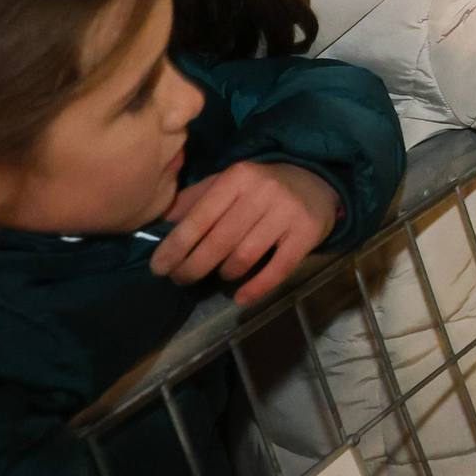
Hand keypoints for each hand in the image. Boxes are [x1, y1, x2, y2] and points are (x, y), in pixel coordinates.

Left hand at [154, 161, 342, 305]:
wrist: (317, 180)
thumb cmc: (263, 185)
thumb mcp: (230, 182)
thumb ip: (197, 199)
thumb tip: (162, 224)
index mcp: (238, 176)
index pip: (200, 217)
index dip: (176, 246)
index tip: (158, 267)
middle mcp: (263, 192)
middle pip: (220, 241)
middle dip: (194, 266)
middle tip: (180, 280)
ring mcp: (287, 213)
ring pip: (245, 256)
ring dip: (225, 274)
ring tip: (218, 277)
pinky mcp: (308, 233)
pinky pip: (278, 269)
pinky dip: (256, 288)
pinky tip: (240, 298)